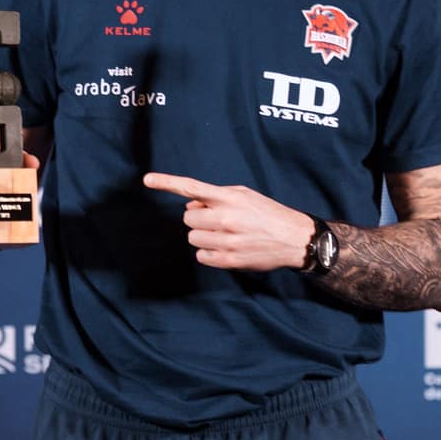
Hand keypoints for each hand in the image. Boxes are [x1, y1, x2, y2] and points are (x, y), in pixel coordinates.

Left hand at [143, 172, 313, 272]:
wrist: (293, 238)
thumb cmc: (267, 213)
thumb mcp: (244, 195)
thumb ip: (216, 196)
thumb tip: (190, 204)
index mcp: (229, 198)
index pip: (191, 188)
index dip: (167, 183)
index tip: (147, 180)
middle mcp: (226, 218)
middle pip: (188, 218)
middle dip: (199, 219)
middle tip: (218, 221)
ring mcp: (227, 240)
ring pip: (192, 238)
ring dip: (203, 236)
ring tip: (224, 235)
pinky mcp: (229, 259)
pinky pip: (201, 256)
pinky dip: (209, 252)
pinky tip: (226, 248)